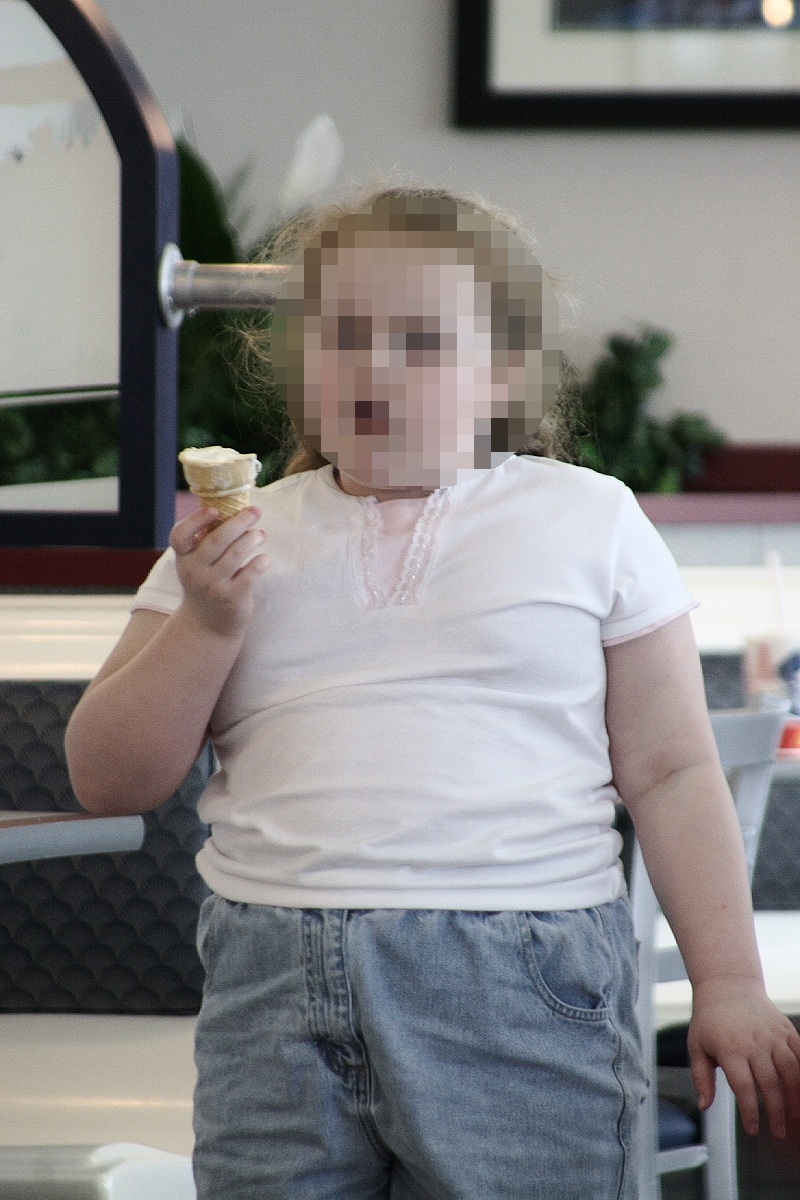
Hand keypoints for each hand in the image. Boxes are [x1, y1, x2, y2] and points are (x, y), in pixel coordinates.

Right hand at [169, 505, 268, 638]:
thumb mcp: (197, 564)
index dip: (197, 520)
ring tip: (261, 534)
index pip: (180, 536)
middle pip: (216, 541)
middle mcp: (195, 572)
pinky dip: (261, 563)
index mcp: (184, 558)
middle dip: (239, 522)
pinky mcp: (231, 599)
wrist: (207, 624)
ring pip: (236, 555)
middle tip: (255, 512)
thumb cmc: (206, 583)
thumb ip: (206, 541)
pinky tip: (265, 559)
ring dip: (252, 539)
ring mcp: (213, 587)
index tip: (215, 510)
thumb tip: (231, 507)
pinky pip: (250, 575)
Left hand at [688, 977, 799, 1137]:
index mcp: (730, 1048)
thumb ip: (701, 1078)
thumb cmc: (710, 1019)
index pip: (744, 1087)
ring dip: (796, 1096)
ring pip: (791, 1070)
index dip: (750, 1112)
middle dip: (776, 1111)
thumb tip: (705, 1105)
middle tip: (778, 1131)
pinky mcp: (786, 1030)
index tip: (754, 1130)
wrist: (728, 986)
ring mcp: (773, 1035)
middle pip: (770, 1083)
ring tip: (795, 1116)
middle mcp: (754, 1042)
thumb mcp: (696, 1046)